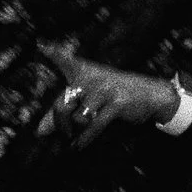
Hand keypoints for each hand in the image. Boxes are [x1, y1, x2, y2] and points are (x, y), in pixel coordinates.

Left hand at [45, 51, 175, 145]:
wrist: (152, 94)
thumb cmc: (114, 95)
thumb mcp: (88, 99)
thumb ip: (62, 113)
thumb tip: (39, 132)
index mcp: (85, 72)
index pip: (67, 61)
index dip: (54, 53)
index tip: (40, 45)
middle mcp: (94, 78)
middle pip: (63, 103)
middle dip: (58, 123)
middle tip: (60, 133)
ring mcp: (105, 90)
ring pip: (77, 117)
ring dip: (74, 132)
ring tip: (74, 138)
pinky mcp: (117, 103)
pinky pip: (94, 125)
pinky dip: (85, 139)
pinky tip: (79, 145)